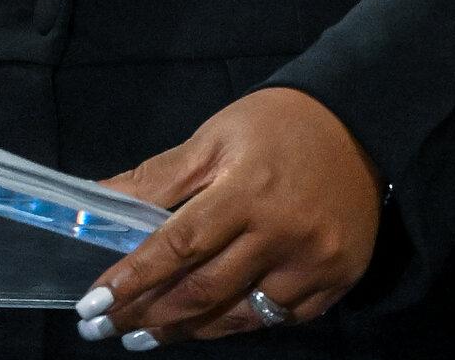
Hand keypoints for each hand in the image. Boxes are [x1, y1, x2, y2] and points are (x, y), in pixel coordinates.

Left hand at [74, 87, 383, 346]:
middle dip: (147, 315)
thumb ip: (158, 177)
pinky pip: (278, 319)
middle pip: (203, 292)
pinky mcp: (336, 280)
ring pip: (237, 317)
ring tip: (147, 335)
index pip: (179, 247)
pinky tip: (212, 321)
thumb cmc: (279, 124)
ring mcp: (313, 263)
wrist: (362, 119)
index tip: (92, 306)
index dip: (132, 280)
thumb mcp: (216, 136)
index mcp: (249, 190)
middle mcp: (282, 233)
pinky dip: (238, 324)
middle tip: (105, 328)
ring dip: (186, 330)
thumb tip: (95, 201)